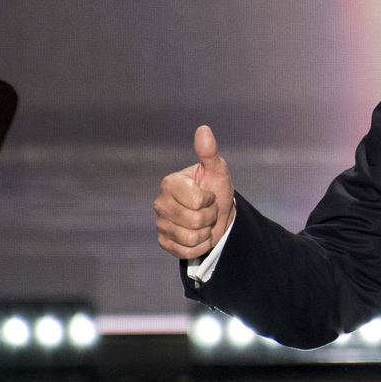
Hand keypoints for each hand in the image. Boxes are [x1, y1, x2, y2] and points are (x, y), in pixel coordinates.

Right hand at [154, 124, 234, 261]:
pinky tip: (199, 236)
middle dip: (210, 217)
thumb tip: (203, 129)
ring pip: (191, 238)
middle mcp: (160, 203)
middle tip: (209, 210)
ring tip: (205, 222)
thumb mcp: (218, 170)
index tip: (209, 195)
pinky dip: (200, 246)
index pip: (196, 201)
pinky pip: (186, 252)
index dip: (210, 200)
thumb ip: (209, 153)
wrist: (219, 214)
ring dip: (206, 232)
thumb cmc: (216, 188)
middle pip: (195, 221)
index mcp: (170, 183)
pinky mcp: (164, 242)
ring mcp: (160, 223)